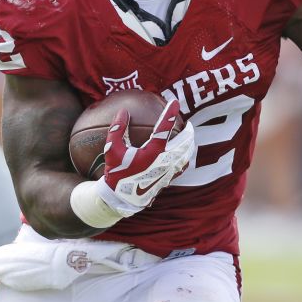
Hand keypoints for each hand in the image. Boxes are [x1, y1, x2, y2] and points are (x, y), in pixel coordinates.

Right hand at [94, 99, 195, 218]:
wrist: (121, 199)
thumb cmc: (116, 173)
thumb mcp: (112, 150)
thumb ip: (117, 129)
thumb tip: (123, 111)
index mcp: (152, 152)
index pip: (164, 128)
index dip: (170, 113)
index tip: (175, 102)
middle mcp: (164, 161)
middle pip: (184, 142)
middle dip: (188, 131)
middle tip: (188, 123)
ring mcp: (168, 172)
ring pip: (186, 155)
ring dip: (189, 144)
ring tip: (189, 138)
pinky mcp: (167, 180)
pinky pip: (182, 167)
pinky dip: (185, 158)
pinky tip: (184, 156)